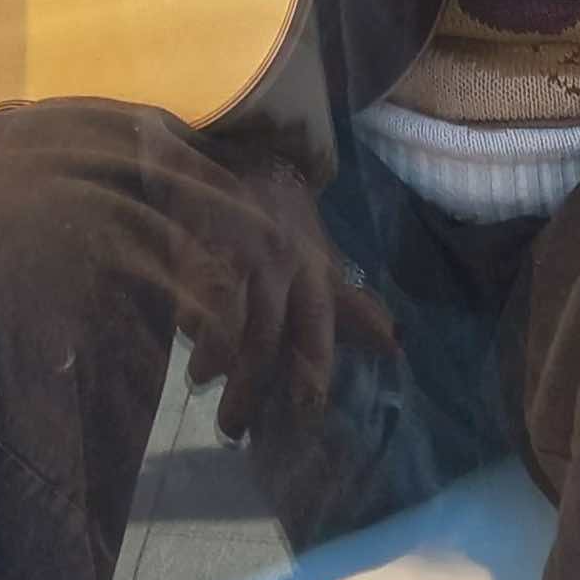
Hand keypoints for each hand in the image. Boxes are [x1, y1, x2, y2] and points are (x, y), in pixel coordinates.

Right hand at [165, 136, 398, 442]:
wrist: (242, 150)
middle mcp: (280, 264)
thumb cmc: (285, 218)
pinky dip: (191, 318)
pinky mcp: (202, 240)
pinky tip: (185, 334)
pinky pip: (197, 290)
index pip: (318, 332)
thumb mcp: (323, 257)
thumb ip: (351, 306)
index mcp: (313, 270)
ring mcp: (240, 252)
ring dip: (214, 358)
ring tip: (202, 382)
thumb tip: (394, 347)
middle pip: (266, 339)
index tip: (303, 419)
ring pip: (228, 319)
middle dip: (251, 388)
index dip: (312, 377)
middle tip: (234, 429)